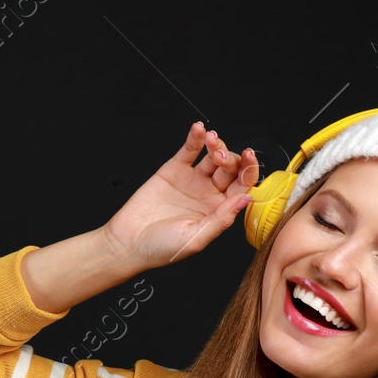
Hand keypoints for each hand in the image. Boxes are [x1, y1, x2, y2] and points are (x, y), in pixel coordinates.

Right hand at [102, 122, 261, 267]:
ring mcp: (192, 180)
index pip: (242, 186)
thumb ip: (222, 219)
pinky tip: (199, 129)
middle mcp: (209, 194)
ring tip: (210, 141)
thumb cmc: (161, 248)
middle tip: (219, 156)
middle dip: (230, 157)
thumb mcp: (196, 239)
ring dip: (216, 144)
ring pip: (212, 156)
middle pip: (230, 168)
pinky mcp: (174, 170)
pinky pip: (189, 150)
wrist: (128, 242)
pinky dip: (195, 138)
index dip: (249, 171)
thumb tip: (246, 199)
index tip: (249, 158)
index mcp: (219, 211)